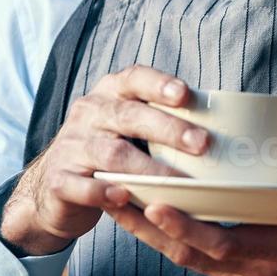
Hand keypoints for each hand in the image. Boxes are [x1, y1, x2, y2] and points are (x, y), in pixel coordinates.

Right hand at [0, 65, 209, 256]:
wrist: (52, 188)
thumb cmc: (106, 152)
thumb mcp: (127, 128)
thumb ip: (159, 119)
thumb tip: (224, 123)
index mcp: (109, 95)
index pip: (134, 79)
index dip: (160, 85)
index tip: (187, 95)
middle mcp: (89, 113)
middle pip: (129, 116)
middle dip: (168, 129)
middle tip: (202, 144)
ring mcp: (71, 146)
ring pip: (111, 153)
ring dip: (147, 167)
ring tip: (177, 180)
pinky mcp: (59, 180)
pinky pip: (82, 185)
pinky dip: (103, 191)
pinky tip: (124, 196)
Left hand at [107, 171, 276, 275]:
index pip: (219, 243)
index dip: (182, 226)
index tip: (152, 203)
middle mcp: (252, 275)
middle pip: (185, 253)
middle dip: (143, 224)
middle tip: (109, 193)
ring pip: (188, 261)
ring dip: (152, 233)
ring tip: (118, 200)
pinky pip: (205, 267)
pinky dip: (180, 244)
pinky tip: (161, 218)